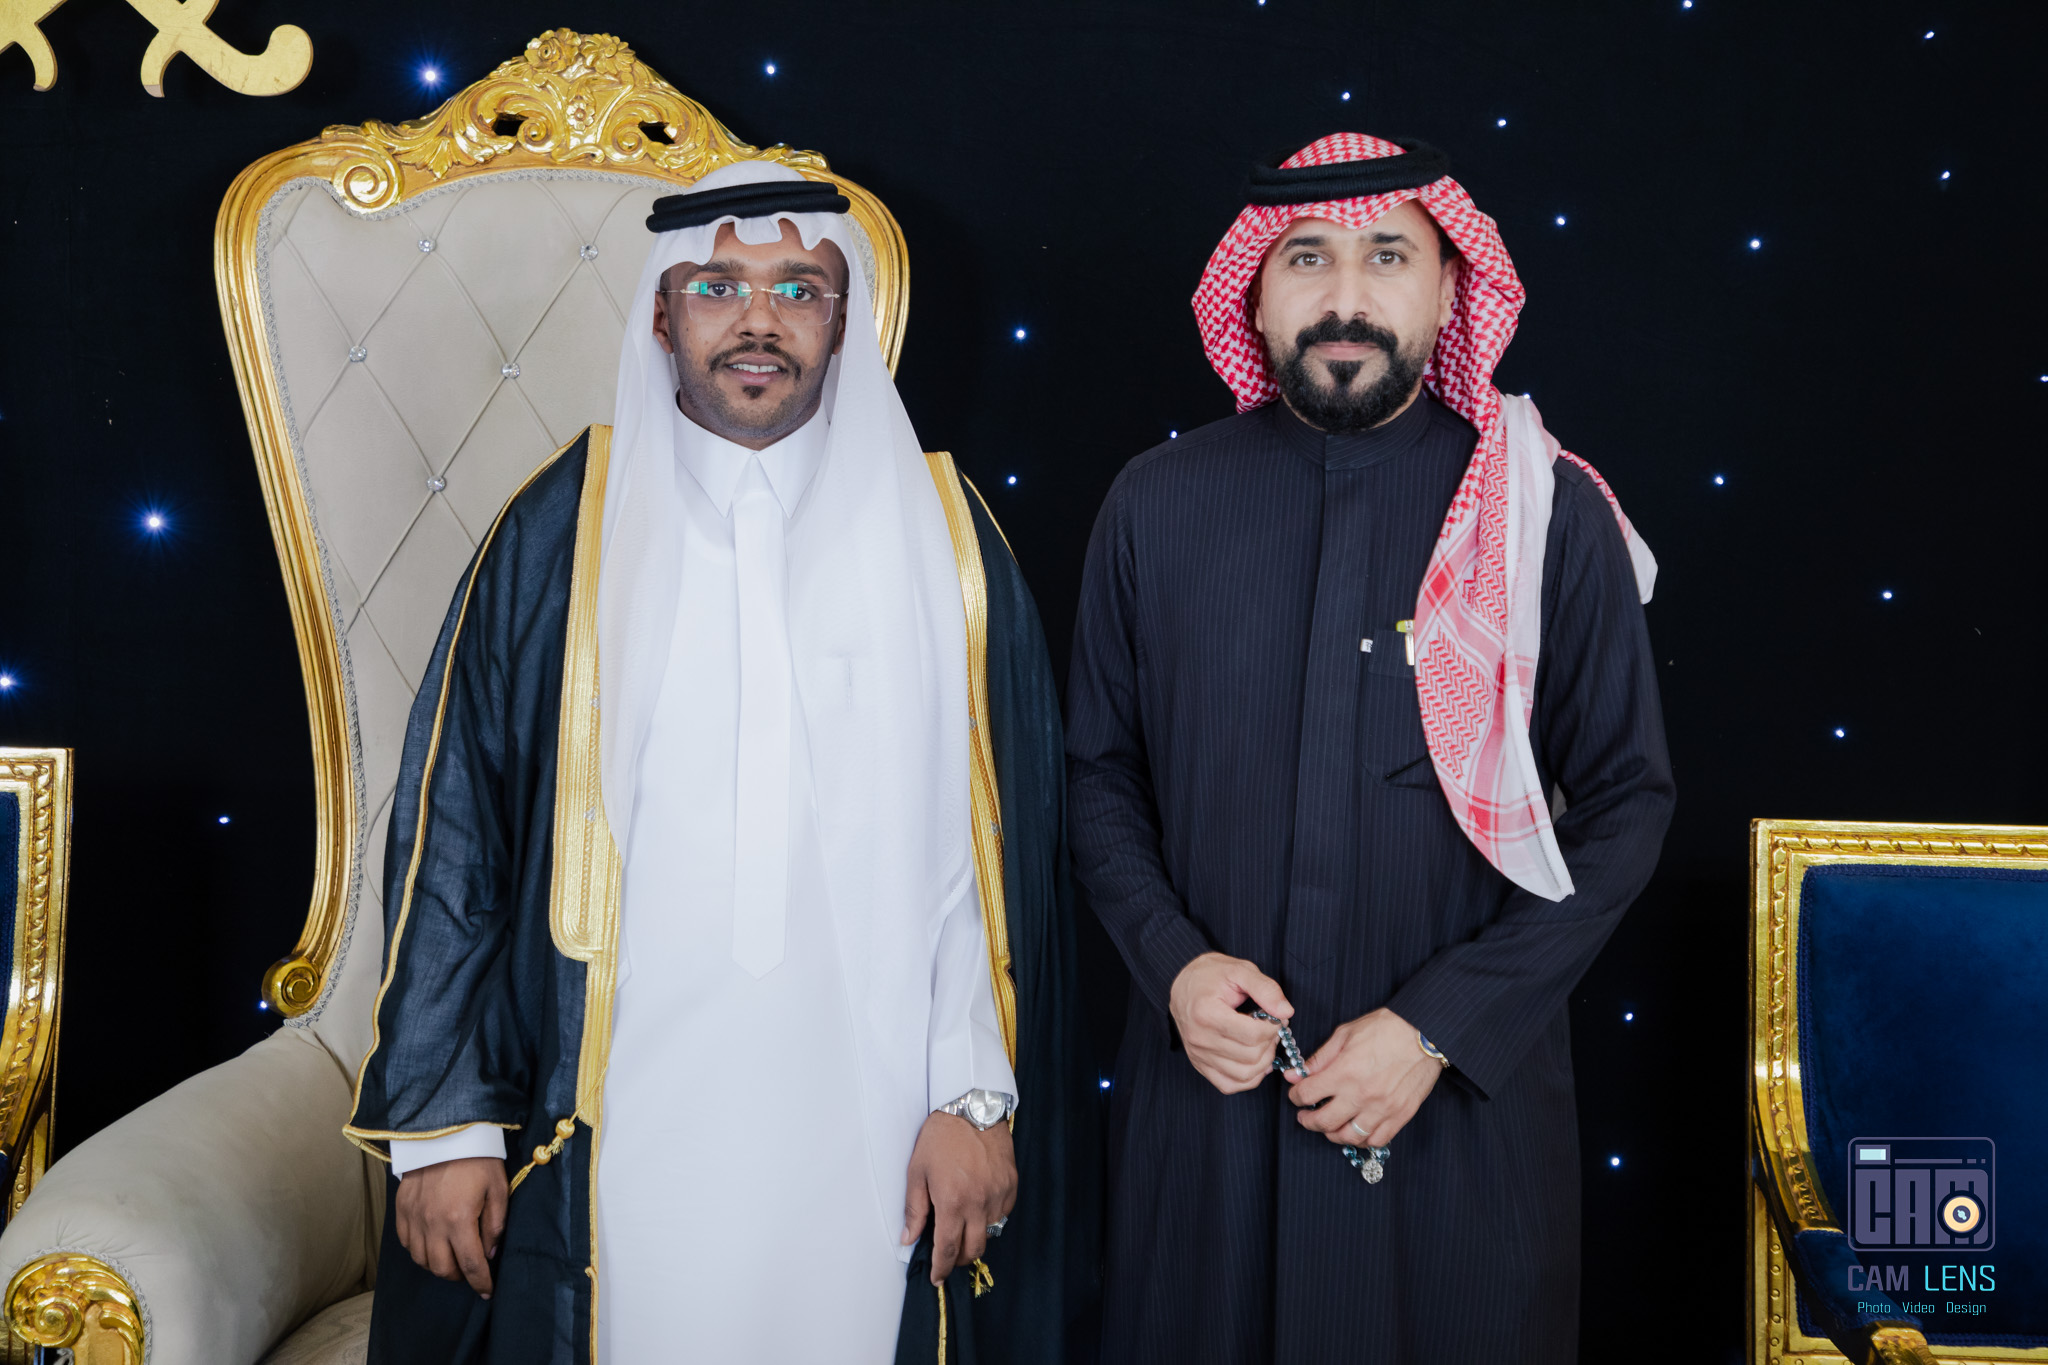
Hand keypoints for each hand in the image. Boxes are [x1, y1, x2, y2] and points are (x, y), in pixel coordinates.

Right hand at [394, 1156, 507, 1296]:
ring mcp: (413, 1218)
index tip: (487, 1292)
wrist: (445, 1133)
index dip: (480, 1282)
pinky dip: (420, 1251)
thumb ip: (495, 1225)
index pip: (471, 1264)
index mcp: (459, 1220)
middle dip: (459, 1276)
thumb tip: (490, 1253)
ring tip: (453, 1258)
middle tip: (471, 1271)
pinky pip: (407, 1244)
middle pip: (442, 1269)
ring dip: (439, 1266)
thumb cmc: (477, 1159)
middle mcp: (432, 1224)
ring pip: (422, 1260)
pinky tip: (433, 1244)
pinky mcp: (401, 1210)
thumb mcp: (499, 1188)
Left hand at [901, 1112, 1017, 1284]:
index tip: (937, 1277)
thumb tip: (909, 1239)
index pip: (948, 1249)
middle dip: (959, 1258)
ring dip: (975, 1236)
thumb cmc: (940, 1137)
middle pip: (973, 1249)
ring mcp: (999, 1195)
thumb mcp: (917, 1172)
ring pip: (990, 1233)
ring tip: (962, 1224)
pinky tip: (978, 1206)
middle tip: (948, 1254)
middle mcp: (980, 1203)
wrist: (972, 1106)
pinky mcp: (1012, 1185)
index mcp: (953, 1202)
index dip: (942, 1268)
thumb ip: (914, 1209)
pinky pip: (1003, 1214)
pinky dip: (991, 1218)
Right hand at [1167, 951, 1292, 1093]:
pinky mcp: (1200, 1065)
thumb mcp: (1240, 970)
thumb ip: (1265, 989)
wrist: (1183, 985)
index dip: (1274, 1027)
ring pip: (1244, 1075)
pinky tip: (1254, 1059)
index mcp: (1206, 1013)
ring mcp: (1198, 1055)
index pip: (1252, 1035)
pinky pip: (1230, 1085)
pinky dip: (1249, 1078)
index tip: (1276, 1016)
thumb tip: (1286, 1012)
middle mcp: (1199, 1038)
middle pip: (1251, 1056)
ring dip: (1264, 1061)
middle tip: (1272, 1028)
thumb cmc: (1211, 975)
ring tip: (1264, 1042)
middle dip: (1270, 1043)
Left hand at [1285, 1007, 1441, 1147]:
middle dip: (1308, 1121)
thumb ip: (1319, 1058)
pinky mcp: (1401, 1115)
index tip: (1296, 1095)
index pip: (1307, 1094)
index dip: (1295, 1096)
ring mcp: (1382, 1109)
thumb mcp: (1345, 1034)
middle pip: (1324, 1122)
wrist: (1424, 1032)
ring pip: (1349, 1137)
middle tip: (1305, 1116)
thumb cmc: (1385, 1028)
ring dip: (1333, 1134)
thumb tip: (1295, 1074)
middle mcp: (1361, 1095)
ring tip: (1329, 1126)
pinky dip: (1363, 1139)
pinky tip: (1356, 1130)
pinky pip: (1377, 1140)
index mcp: (1344, 1072)